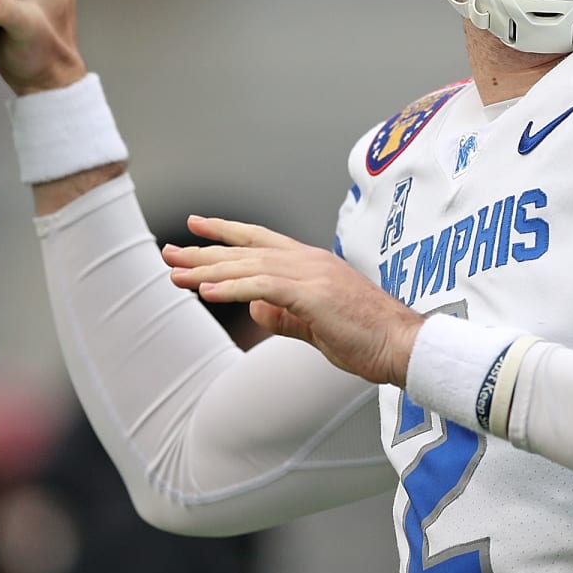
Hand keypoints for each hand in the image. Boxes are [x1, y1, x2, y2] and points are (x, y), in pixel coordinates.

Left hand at [164, 216, 424, 386]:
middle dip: (203, 251)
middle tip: (169, 252)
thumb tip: (256, 309)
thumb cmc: (366, 338)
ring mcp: (312, 273)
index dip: (226, 232)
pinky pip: (263, 287)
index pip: (260, 240)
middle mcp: (309, 260)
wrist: (403, 345)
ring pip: (249, 265)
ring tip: (176, 275)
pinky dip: (232, 288)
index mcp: (311, 263)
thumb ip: (285, 315)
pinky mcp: (313, 294)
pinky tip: (206, 293)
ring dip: (208, 271)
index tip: (196, 226)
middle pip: (246, 249)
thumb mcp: (316, 326)